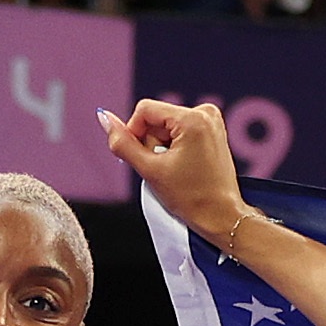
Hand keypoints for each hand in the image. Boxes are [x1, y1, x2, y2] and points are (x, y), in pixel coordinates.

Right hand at [98, 97, 249, 238]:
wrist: (221, 215)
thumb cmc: (192, 197)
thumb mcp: (150, 170)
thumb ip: (123, 143)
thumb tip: (104, 118)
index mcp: (193, 118)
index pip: (145, 110)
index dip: (133, 133)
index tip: (139, 158)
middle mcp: (205, 113)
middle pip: (156, 118)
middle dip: (149, 142)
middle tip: (159, 168)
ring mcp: (211, 120)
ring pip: (166, 125)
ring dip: (160, 146)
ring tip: (173, 170)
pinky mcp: (211, 129)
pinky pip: (179, 130)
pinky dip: (172, 147)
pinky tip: (181, 166)